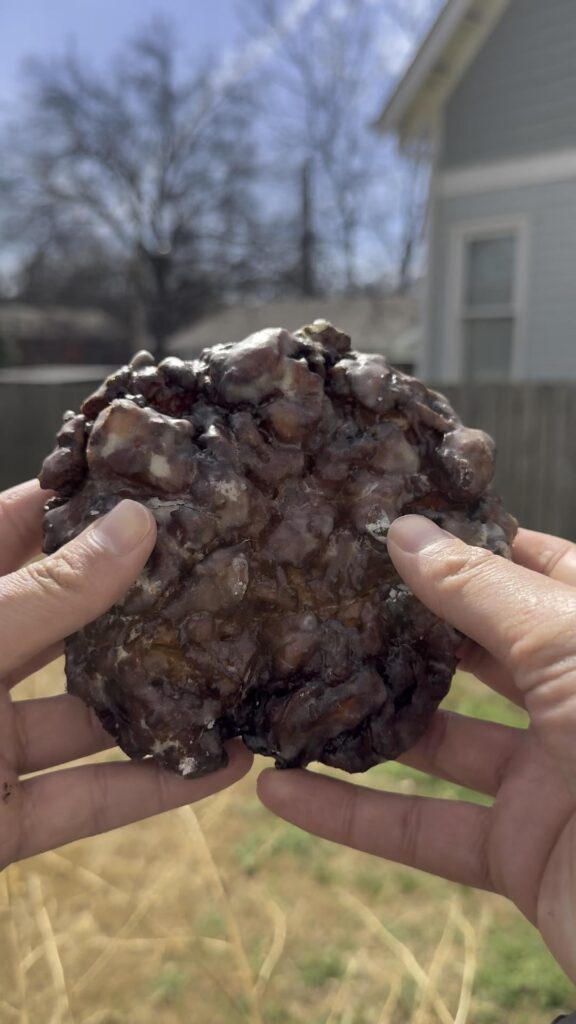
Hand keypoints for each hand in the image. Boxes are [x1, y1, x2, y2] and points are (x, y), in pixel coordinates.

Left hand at [0, 481, 251, 869]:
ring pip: (87, 713)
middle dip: (140, 598)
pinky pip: (88, 799)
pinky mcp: (3, 820)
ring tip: (236, 666)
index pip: (15, 527)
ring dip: (159, 700)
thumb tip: (134, 526)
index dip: (82, 501)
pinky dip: (152, 787)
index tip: (160, 479)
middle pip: (67, 618)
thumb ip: (47, 594)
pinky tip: (223, 767)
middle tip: (222, 569)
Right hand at [259, 515, 575, 980]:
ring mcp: (549, 779)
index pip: (536, 571)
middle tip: (327, 597)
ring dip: (365, 723)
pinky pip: (424, 832)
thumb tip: (405, 532)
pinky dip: (351, 817)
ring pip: (439, 743)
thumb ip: (481, 590)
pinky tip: (282, 793)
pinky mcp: (521, 855)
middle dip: (406, 629)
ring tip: (291, 686)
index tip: (399, 522)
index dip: (473, 544)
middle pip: (477, 654)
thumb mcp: (568, 644)